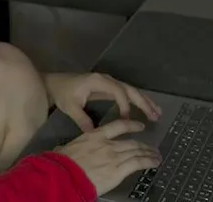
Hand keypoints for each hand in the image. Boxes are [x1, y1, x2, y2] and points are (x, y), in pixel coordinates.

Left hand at [44, 72, 162, 132]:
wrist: (55, 84)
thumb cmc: (63, 93)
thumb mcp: (70, 107)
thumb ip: (81, 119)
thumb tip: (94, 134)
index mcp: (98, 82)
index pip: (117, 92)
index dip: (124, 105)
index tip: (127, 119)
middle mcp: (107, 79)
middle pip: (129, 89)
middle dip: (143, 102)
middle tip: (155, 116)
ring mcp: (109, 82)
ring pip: (131, 91)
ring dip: (144, 101)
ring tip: (157, 113)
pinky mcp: (109, 87)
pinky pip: (127, 93)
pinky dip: (138, 101)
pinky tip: (147, 109)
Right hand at [55, 118, 161, 194]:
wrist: (65, 175)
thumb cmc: (62, 163)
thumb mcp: (65, 149)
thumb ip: (71, 148)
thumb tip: (60, 150)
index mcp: (95, 136)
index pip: (118, 126)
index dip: (131, 125)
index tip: (140, 127)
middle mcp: (108, 144)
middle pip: (131, 142)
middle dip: (143, 145)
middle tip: (152, 147)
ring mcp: (114, 157)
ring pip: (137, 152)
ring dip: (149, 154)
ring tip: (156, 156)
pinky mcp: (119, 170)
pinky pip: (138, 163)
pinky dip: (148, 162)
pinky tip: (154, 162)